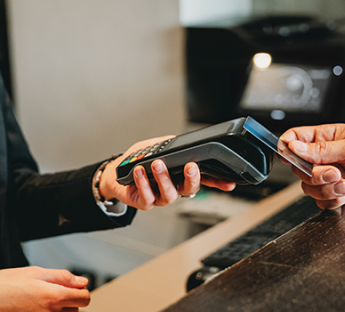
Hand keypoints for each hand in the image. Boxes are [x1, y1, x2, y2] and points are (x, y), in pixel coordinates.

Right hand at [0, 267, 89, 311]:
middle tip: (49, 292)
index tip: (72, 287)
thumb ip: (62, 277)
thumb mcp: (34, 272)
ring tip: (39, 301)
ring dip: (58, 310)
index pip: (84, 298)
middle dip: (68, 301)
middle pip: (75, 310)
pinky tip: (33, 307)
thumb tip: (81, 281)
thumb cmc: (1, 285)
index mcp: (53, 297)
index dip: (80, 290)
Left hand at [98, 136, 235, 209]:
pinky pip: (148, 196)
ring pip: (170, 194)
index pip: (203, 179)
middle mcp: (174, 188)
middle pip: (190, 189)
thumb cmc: (137, 161)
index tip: (230, 183)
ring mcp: (160, 197)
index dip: (218, 182)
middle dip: (193, 178)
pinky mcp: (145, 202)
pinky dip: (143, 182)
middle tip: (191, 166)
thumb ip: (168, 144)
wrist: (115, 174)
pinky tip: (140, 171)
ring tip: (157, 164)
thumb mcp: (154, 146)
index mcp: (180, 175)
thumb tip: (178, 141)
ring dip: (164, 178)